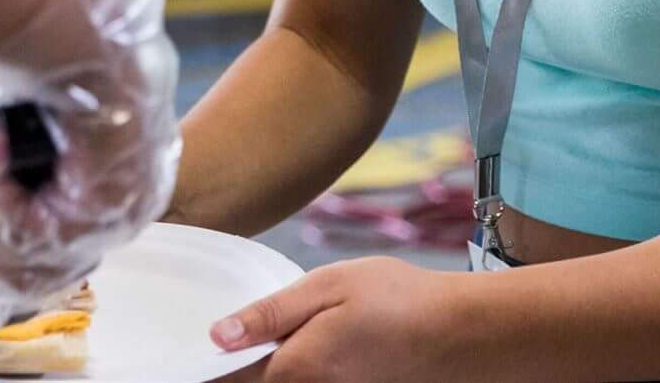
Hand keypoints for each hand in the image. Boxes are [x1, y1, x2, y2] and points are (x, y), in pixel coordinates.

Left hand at [208, 257, 484, 382]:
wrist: (460, 334)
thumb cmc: (397, 301)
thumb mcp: (329, 285)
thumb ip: (270, 314)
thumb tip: (216, 336)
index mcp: (293, 368)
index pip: (229, 378)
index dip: (211, 363)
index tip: (199, 347)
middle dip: (243, 365)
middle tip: (245, 336)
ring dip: (272, 368)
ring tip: (283, 339)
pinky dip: (301, 371)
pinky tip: (320, 347)